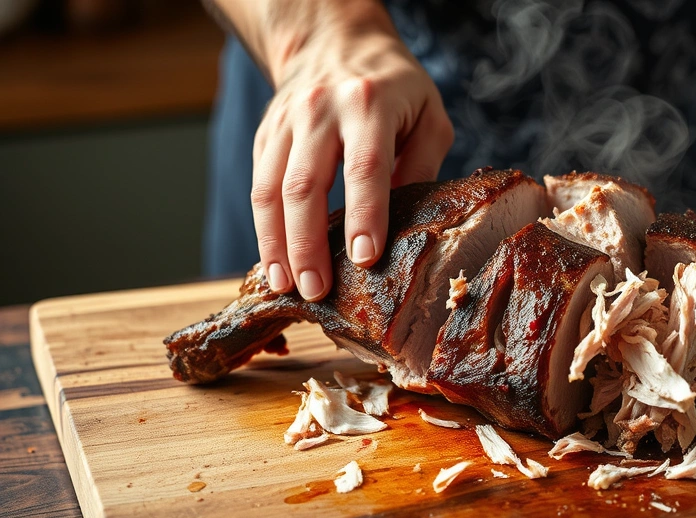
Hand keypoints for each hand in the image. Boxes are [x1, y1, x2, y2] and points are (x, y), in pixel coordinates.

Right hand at [248, 1, 452, 299]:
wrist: (335, 42)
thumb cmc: (395, 87)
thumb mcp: (429, 115)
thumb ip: (423, 165)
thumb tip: (408, 224)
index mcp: (369, 103)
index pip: (365, 165)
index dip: (364, 214)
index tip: (364, 258)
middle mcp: (320, 110)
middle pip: (305, 184)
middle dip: (308, 244)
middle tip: (317, 290)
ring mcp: (286, 122)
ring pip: (270, 189)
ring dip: (276, 244)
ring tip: (287, 286)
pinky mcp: (266, 135)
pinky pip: (257, 186)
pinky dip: (264, 229)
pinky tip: (274, 262)